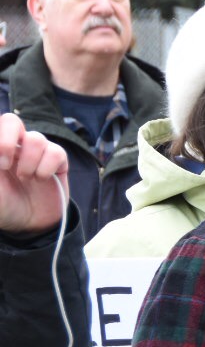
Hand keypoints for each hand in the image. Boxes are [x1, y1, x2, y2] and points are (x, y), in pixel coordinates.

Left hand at [0, 113, 70, 233]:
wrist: (27, 225)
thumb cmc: (4, 205)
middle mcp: (15, 146)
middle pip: (12, 120)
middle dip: (7, 141)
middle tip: (5, 164)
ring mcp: (36, 153)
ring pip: (36, 138)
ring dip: (29, 162)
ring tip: (26, 178)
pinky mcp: (57, 163)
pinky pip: (56, 152)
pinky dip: (47, 167)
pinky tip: (41, 179)